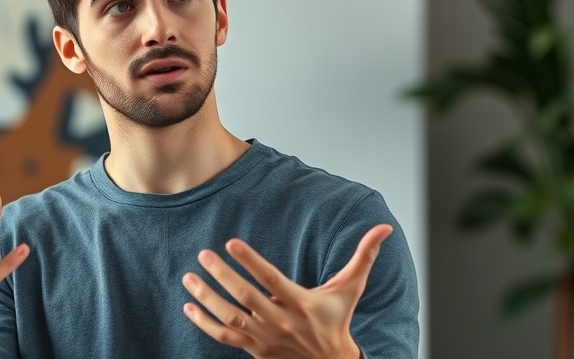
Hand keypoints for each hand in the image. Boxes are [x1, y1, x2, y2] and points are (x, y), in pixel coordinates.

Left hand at [182, 224, 392, 358]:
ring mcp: (265, 337)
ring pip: (230, 318)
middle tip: (203, 254)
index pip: (272, 279)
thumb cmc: (337, 318)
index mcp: (301, 303)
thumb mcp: (350, 288)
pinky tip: (189, 306)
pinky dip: (204, 323)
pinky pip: (223, 337)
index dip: (251, 261)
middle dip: (222, 276)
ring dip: (207, 298)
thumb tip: (385, 227)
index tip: (232, 242)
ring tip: (188, 277)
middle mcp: (280, 321)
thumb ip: (364, 256)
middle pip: (246, 298)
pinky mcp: (254, 349)